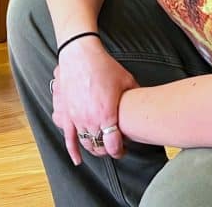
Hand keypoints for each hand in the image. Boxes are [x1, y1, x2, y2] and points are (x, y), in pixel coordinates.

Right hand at [53, 37, 135, 163]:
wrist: (79, 54)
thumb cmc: (102, 66)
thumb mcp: (126, 80)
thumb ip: (136, 95)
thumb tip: (146, 103)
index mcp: (106, 114)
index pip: (113, 145)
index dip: (119, 151)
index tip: (123, 149)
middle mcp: (89, 119)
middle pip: (100, 146)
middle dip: (108, 149)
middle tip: (113, 145)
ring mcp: (75, 117)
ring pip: (85, 143)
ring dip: (94, 147)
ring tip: (100, 145)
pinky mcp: (65, 113)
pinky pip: (67, 136)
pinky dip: (72, 149)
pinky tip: (77, 158)